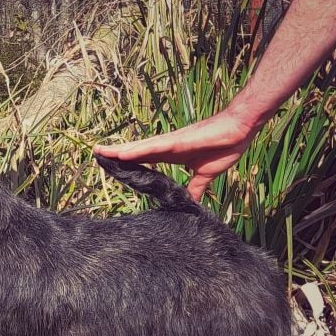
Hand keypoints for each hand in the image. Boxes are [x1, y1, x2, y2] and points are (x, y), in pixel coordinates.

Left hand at [93, 108, 260, 201]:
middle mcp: (166, 147)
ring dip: (119, 151)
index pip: (142, 160)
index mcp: (170, 155)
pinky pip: (154, 147)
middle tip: (95, 155)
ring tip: (100, 152)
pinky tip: (122, 153)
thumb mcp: (205, 175)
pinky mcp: (179, 141)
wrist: (241, 130)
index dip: (126, 162)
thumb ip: (194, 188)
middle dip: (115, 154)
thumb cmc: (224, 146)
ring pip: (139, 148)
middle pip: (135, 152)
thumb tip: (189, 204)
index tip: (110, 165)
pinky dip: (137, 150)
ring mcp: (171, 143)